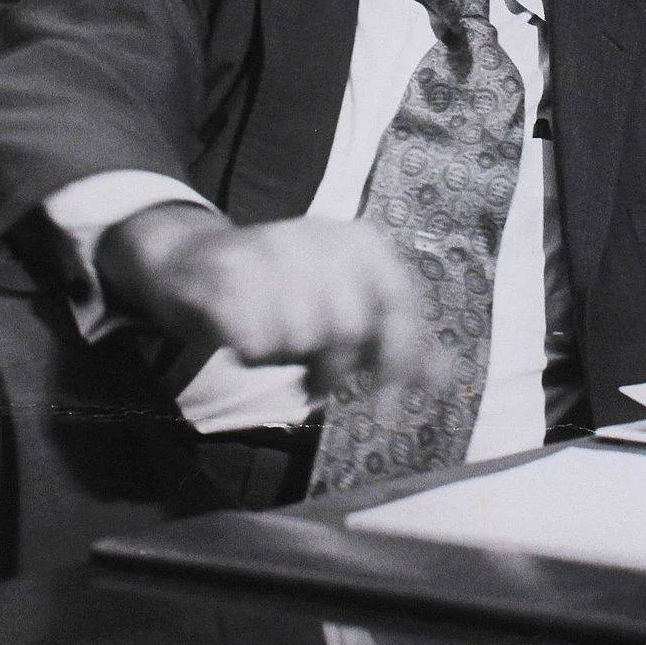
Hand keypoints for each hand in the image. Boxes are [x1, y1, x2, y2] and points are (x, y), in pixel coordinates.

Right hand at [98, 208, 433, 398]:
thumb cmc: (285, 290)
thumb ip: (395, 342)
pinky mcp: (224, 273)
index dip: (400, 360)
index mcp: (359, 241)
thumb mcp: (346, 306)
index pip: (399, 303)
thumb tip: (448, 381)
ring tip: (278, 351)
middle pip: (349, 328)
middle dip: (333, 371)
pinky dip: (251, 354)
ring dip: (287, 360)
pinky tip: (245, 342)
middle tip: (316, 382)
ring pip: (300, 336)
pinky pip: (254, 339)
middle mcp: (319, 236)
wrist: (197, 260)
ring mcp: (269, 249)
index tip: (389, 409)